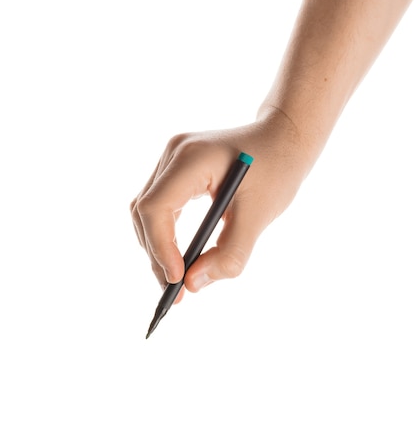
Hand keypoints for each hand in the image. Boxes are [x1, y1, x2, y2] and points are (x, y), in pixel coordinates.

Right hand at [130, 110, 310, 300]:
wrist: (284, 138)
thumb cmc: (277, 169)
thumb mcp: (260, 215)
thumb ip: (230, 253)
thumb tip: (192, 284)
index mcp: (192, 158)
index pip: (156, 207)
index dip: (161, 246)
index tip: (177, 279)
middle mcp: (174, 153)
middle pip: (145, 211)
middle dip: (156, 253)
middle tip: (174, 291)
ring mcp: (172, 158)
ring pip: (146, 210)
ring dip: (157, 246)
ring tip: (176, 278)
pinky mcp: (176, 168)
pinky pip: (158, 205)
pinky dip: (164, 233)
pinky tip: (178, 256)